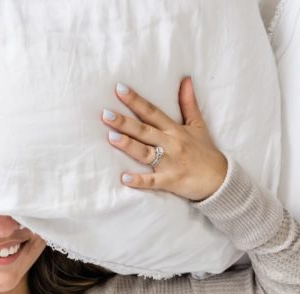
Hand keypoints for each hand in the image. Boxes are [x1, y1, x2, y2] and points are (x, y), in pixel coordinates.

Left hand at [101, 77, 227, 201]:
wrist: (221, 179)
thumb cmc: (205, 152)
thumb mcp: (198, 125)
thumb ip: (188, 103)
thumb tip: (185, 79)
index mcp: (174, 129)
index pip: (152, 111)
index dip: (136, 100)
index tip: (119, 89)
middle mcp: (170, 143)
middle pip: (144, 130)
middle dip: (124, 122)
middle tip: (105, 114)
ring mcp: (170, 162)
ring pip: (145, 152)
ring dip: (128, 145)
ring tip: (111, 138)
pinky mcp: (170, 180)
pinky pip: (152, 181)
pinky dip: (139, 181)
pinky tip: (124, 178)